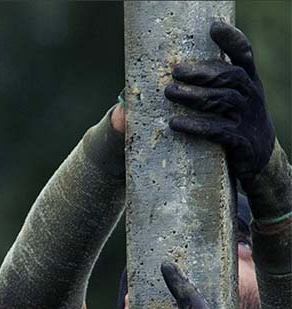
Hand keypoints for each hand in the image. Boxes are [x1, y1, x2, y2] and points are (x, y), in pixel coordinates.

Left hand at [166, 21, 274, 186]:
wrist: (261, 158)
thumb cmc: (240, 122)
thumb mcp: (237, 99)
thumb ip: (218, 84)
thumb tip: (182, 71)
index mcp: (250, 82)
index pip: (245, 55)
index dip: (232, 39)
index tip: (214, 28)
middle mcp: (250, 96)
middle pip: (227, 77)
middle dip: (201, 73)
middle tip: (176, 71)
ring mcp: (245, 119)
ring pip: (220, 102)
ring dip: (193, 96)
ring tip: (170, 92)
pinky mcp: (239, 141)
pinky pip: (216, 131)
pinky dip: (195, 126)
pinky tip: (175, 123)